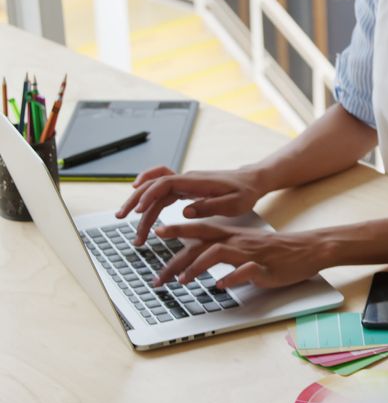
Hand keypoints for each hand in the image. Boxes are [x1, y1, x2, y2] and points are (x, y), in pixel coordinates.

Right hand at [116, 166, 268, 245]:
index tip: (139, 211)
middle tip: (121, 218)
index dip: (149, 195)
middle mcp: (186, 179)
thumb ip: (210, 207)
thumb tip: (185, 211)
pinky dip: (148, 197)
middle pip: (153, 185)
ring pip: (154, 190)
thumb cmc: (245, 192)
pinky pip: (161, 190)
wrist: (252, 181)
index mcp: (196, 182)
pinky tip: (141, 207)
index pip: (165, 184)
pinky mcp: (185, 189)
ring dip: (139, 204)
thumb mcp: (234, 204)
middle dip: (135, 201)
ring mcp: (184, 183)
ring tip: (128, 223)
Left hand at [151, 224, 332, 288]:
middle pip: (200, 245)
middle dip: (175, 260)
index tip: (156, 233)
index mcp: (232, 235)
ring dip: (196, 267)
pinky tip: (222, 286)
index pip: (199, 230)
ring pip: (217, 253)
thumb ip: (224, 250)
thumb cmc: (277, 250)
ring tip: (183, 282)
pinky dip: (232, 278)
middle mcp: (237, 241)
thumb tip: (201, 259)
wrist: (308, 249)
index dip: (177, 229)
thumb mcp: (246, 246)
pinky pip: (245, 271)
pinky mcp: (264, 267)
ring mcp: (250, 254)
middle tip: (158, 277)